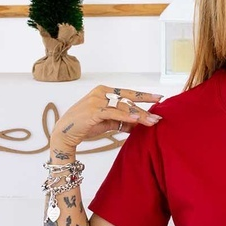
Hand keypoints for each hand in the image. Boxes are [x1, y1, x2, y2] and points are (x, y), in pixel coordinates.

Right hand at [49, 85, 163, 153]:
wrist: (65, 133)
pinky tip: (136, 119)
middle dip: (145, 107)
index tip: (159, 98)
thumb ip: (123, 121)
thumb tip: (139, 124)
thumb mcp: (108, 123)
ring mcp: (97, 100)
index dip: (143, 96)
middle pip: (128, 100)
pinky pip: (113, 113)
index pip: (128, 93)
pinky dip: (125, 116)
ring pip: (123, 107)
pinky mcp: (94, 111)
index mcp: (104, 92)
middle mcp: (101, 93)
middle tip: (159, 113)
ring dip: (139, 115)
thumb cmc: (86, 126)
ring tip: (152, 122)